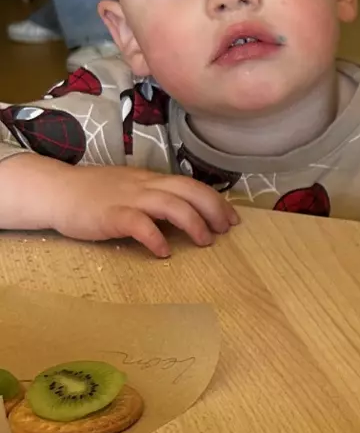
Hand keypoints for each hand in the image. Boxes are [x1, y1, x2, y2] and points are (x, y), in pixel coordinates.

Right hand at [52, 165, 238, 256]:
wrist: (55, 191)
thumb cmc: (93, 194)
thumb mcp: (130, 189)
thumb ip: (155, 198)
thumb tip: (184, 214)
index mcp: (150, 180)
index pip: (191, 184)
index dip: (215, 200)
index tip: (232, 218)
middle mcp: (144, 186)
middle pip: (188, 191)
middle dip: (213, 210)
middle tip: (226, 230)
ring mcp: (127, 199)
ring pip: (170, 204)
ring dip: (193, 223)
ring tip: (205, 242)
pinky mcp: (110, 215)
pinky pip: (139, 224)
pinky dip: (156, 238)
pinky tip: (164, 252)